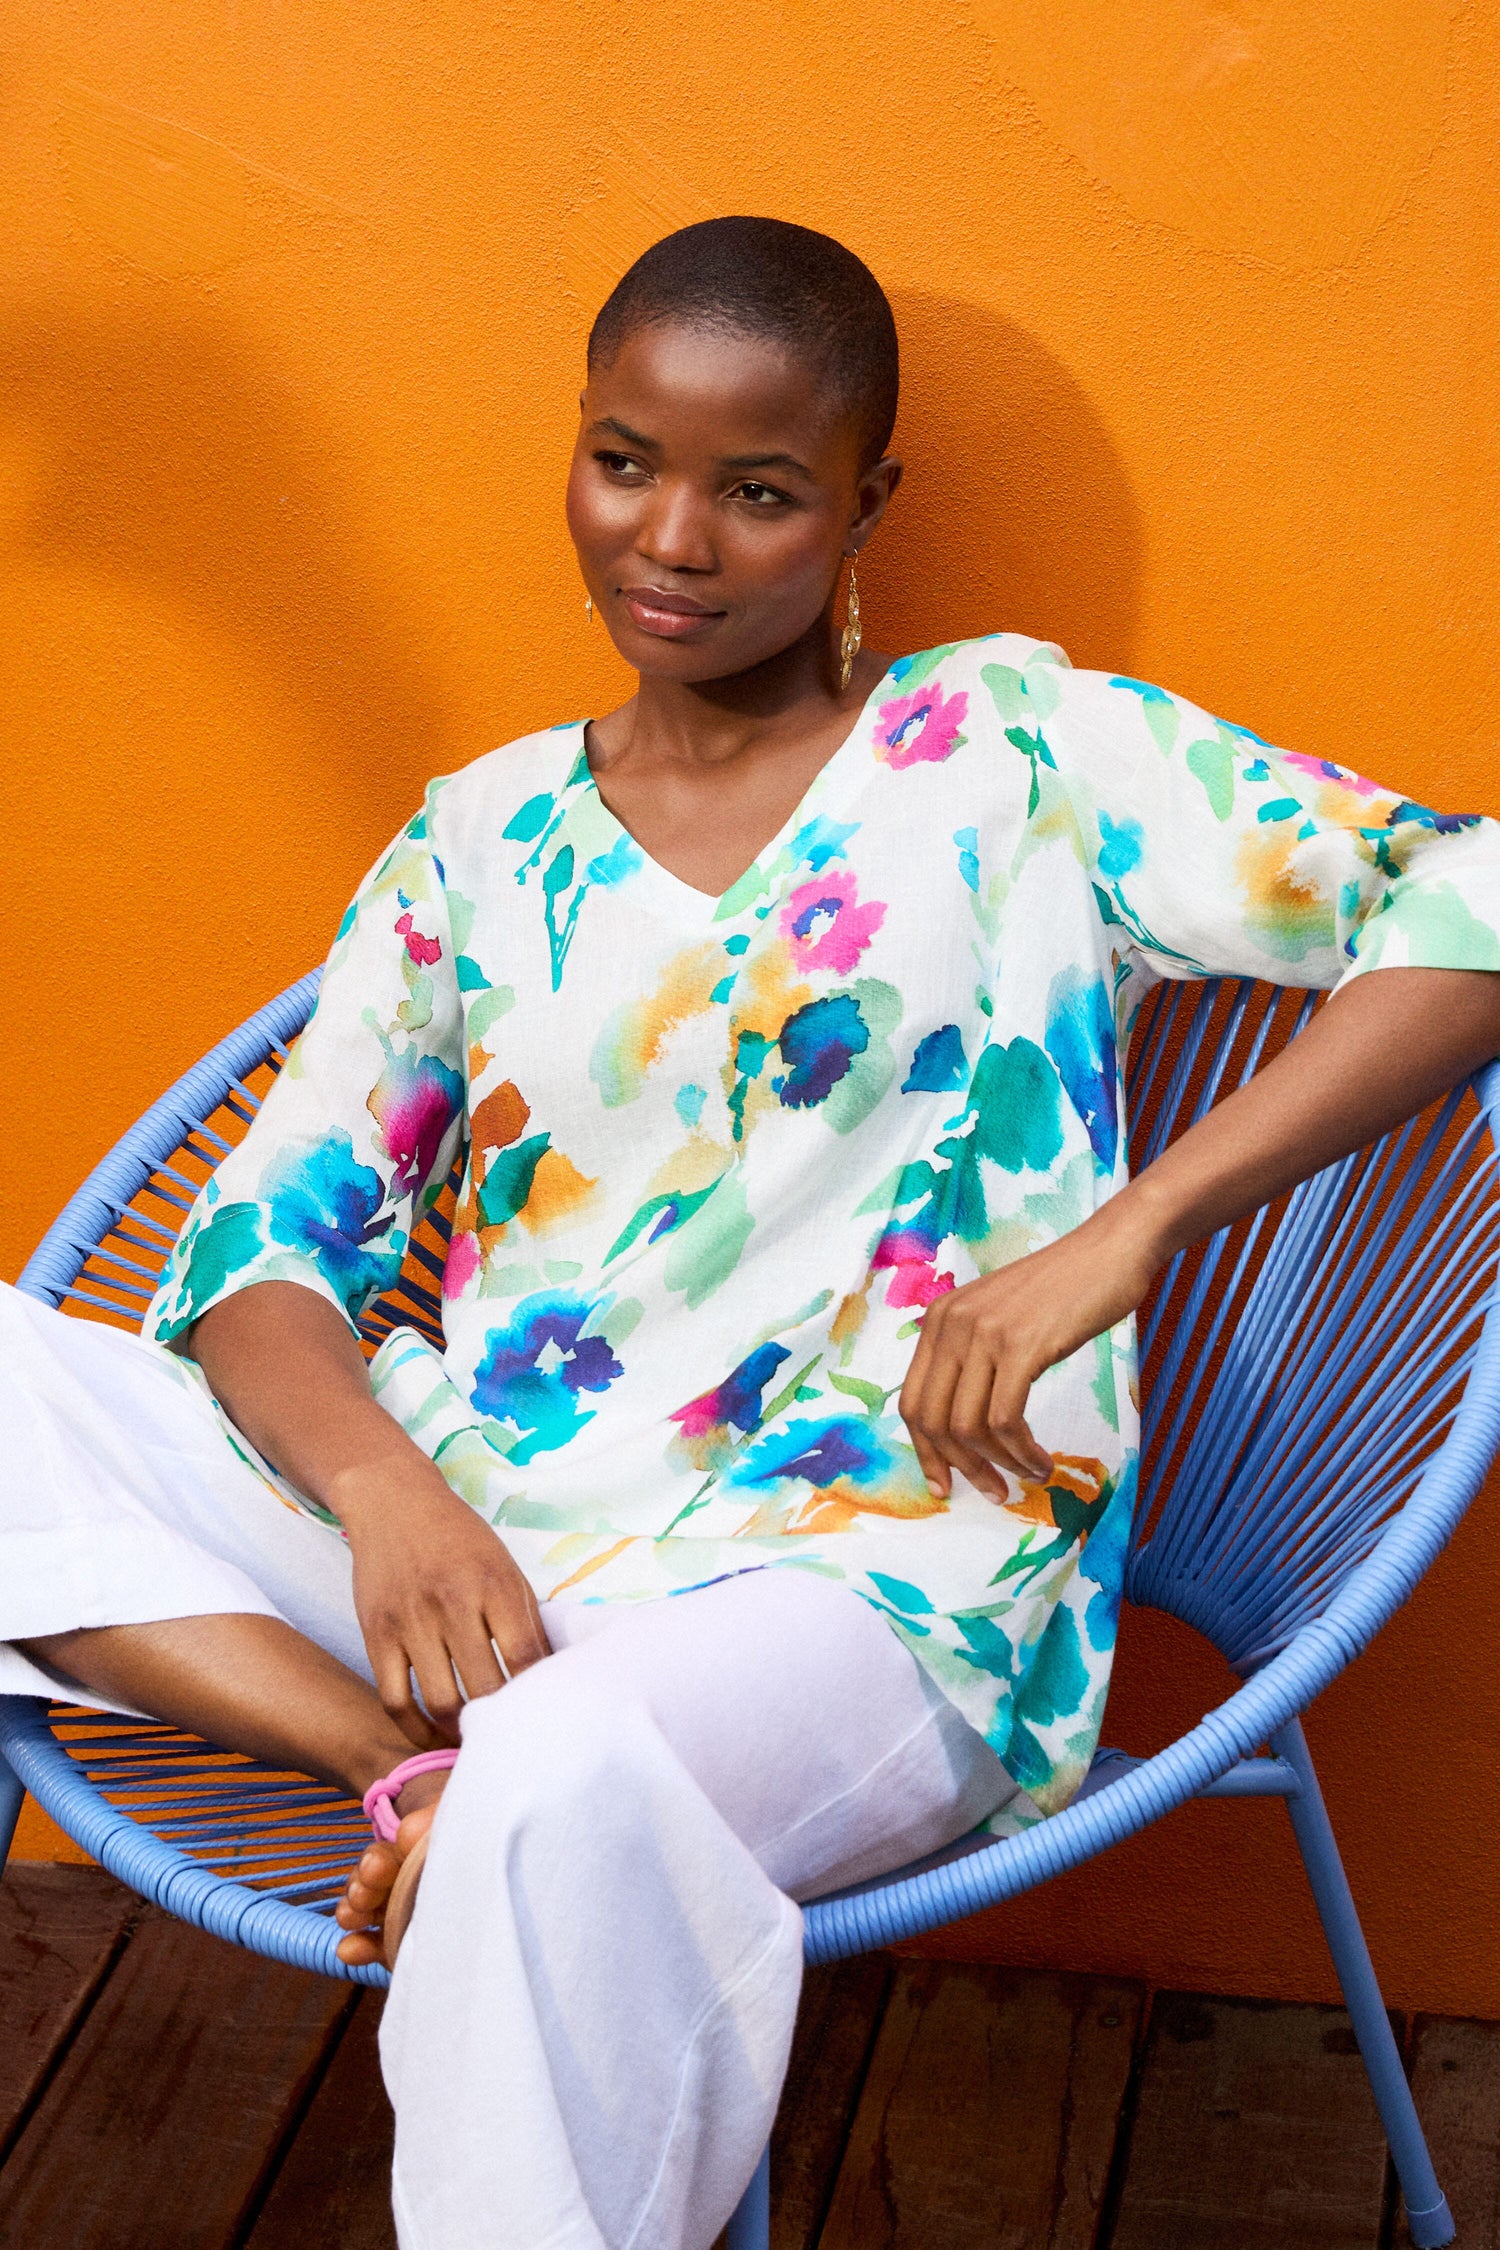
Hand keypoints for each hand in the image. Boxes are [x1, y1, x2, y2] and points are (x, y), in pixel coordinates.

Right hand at [335, 1456, 550, 1747]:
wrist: (393, 1502)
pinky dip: (415, 1729)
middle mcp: (451, 1602)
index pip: (524, 1657)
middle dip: (502, 1723)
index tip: (545, 1718)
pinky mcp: (375, 1635)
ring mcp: (410, 1620)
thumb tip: (551, 1677)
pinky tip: (433, 1735)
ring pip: (440, 1701)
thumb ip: (526, 1619)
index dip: (537, 1697)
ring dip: (461, 1732)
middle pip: (484, 1687)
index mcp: (493, 1583)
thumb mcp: (505, 1566)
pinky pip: (394, 1699)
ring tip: (476, 1741)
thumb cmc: (460, 1539)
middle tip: (513, 1740)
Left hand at [899, 1199, 1163, 1499]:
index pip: (912, 1401)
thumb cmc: (1063, 1290)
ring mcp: (984, 1334)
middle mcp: (951, 1324)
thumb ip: (974, 1356)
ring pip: (967, 1427)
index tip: (944, 1484)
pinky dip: (1022, 1452)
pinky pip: (1006, 1420)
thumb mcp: (999, 1317)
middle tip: (993, 1492)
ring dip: (997, 1465)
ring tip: (1027, 1475)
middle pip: (932, 1421)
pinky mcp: (1021, 1346)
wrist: (1109, 1252)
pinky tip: (1042, 1461)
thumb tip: (963, 1423)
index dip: (926, 1451)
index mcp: (940, 1320)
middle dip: (959, 1467)